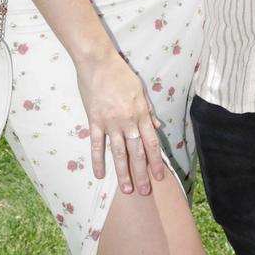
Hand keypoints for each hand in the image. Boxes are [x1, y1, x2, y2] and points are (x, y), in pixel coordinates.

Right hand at [76, 51, 163, 196]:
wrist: (98, 62)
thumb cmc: (120, 73)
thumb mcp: (140, 89)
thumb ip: (148, 109)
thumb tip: (157, 124)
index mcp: (141, 113)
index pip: (151, 143)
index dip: (156, 161)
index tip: (160, 177)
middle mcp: (127, 121)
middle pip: (137, 152)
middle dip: (142, 173)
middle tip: (145, 192)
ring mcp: (110, 123)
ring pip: (119, 153)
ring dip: (123, 173)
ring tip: (127, 189)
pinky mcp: (94, 121)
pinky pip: (97, 145)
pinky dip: (97, 161)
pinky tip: (99, 175)